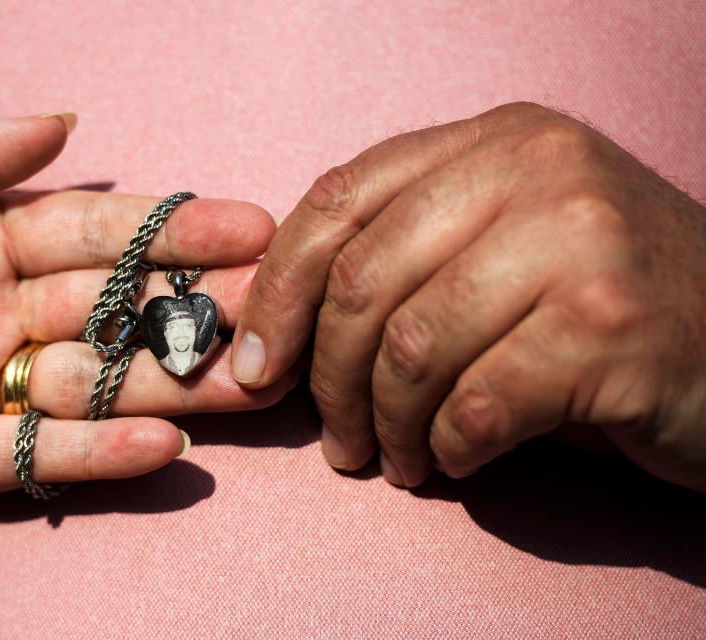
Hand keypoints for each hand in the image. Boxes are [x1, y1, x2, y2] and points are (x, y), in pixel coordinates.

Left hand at [0, 113, 290, 498]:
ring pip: (96, 383)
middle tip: (277, 312)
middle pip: (116, 310)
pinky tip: (166, 447)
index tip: (251, 225)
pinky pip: (38, 455)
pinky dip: (100, 453)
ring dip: (174, 385)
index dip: (172, 228)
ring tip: (251, 384)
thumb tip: (66, 126)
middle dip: (196, 309)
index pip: (95, 231)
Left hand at [232, 102, 705, 491]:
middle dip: (326, 380)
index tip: (255, 366)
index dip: (278, 291)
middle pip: (364, 281)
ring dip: (387, 426)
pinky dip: (449, 451)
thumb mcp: (500, 247)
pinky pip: (475, 406)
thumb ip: (402, 257)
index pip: (338, 199)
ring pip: (413, 349)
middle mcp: (537, 169)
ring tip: (396, 461)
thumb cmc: (599, 304)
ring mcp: (581, 241)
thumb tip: (270, 326)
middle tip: (337, 442)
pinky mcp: (612, 327)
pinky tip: (456, 461)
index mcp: (493, 141)